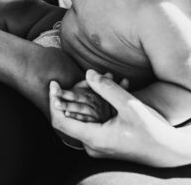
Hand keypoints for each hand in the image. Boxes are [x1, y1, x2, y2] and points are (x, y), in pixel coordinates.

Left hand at [49, 70, 182, 166]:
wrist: (169, 151)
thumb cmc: (152, 131)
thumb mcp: (130, 106)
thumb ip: (107, 88)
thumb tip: (88, 72)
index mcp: (94, 139)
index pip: (60, 121)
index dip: (52, 101)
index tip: (53, 83)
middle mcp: (92, 144)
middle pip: (71, 116)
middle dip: (74, 94)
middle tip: (85, 77)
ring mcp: (98, 144)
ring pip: (83, 116)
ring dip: (88, 97)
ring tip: (106, 78)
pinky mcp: (104, 140)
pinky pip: (94, 119)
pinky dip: (98, 104)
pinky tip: (112, 90)